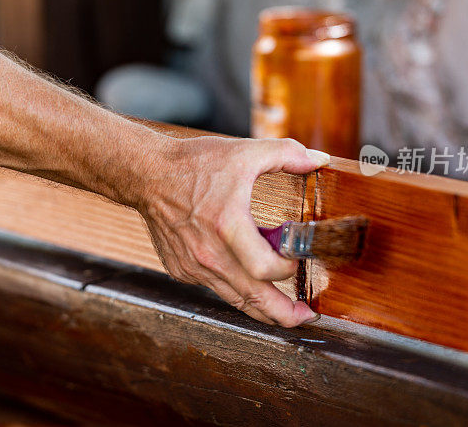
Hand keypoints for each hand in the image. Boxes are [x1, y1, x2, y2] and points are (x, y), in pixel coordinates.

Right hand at [138, 136, 328, 326]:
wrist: (146, 175)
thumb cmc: (193, 163)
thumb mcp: (244, 152)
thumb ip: (287, 153)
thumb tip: (320, 159)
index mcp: (227, 226)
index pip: (267, 269)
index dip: (290, 269)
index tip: (298, 259)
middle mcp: (209, 254)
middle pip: (255, 299)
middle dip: (285, 315)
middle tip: (306, 316)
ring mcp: (193, 266)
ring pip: (235, 300)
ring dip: (263, 308)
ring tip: (285, 312)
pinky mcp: (182, 270)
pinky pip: (215, 288)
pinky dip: (234, 287)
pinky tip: (246, 277)